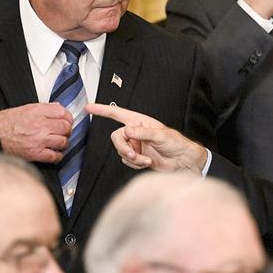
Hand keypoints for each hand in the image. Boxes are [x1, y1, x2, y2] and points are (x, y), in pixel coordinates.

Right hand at [0, 103, 72, 162]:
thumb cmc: (10, 122)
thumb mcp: (28, 108)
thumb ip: (45, 108)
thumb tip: (60, 108)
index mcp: (37, 112)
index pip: (63, 113)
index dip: (68, 117)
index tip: (67, 121)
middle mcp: (39, 126)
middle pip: (65, 127)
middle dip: (67, 130)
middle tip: (63, 132)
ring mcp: (38, 141)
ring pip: (63, 142)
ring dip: (63, 143)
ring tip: (58, 142)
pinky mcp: (35, 154)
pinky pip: (55, 156)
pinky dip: (57, 155)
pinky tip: (54, 152)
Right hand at [86, 103, 206, 172]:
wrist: (183, 162)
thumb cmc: (177, 144)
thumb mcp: (161, 135)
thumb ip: (142, 133)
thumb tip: (127, 131)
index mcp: (140, 122)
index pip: (117, 114)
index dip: (102, 110)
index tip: (89, 108)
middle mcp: (136, 133)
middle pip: (116, 138)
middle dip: (123, 148)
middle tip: (134, 155)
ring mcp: (136, 145)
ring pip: (121, 151)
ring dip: (132, 158)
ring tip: (146, 160)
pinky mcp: (137, 157)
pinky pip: (127, 161)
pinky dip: (135, 164)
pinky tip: (147, 162)